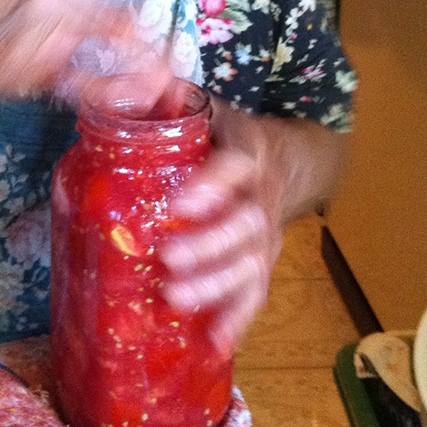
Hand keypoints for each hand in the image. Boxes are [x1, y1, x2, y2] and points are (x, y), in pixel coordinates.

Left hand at [158, 100, 345, 351]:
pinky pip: (257, 294)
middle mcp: (264, 194)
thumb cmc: (227, 133)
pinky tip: (214, 344)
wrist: (285, 157)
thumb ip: (175, 97)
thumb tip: (140, 82)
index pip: (235, 166)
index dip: (210, 186)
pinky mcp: (265, 262)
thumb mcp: (207, 106)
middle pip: (246, 225)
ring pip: (252, 264)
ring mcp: (268, 233)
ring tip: (175, 298)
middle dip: (209, 246)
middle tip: (168, 258)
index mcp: (248, 150)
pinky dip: (238, 320)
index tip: (177, 204)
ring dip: (216, 285)